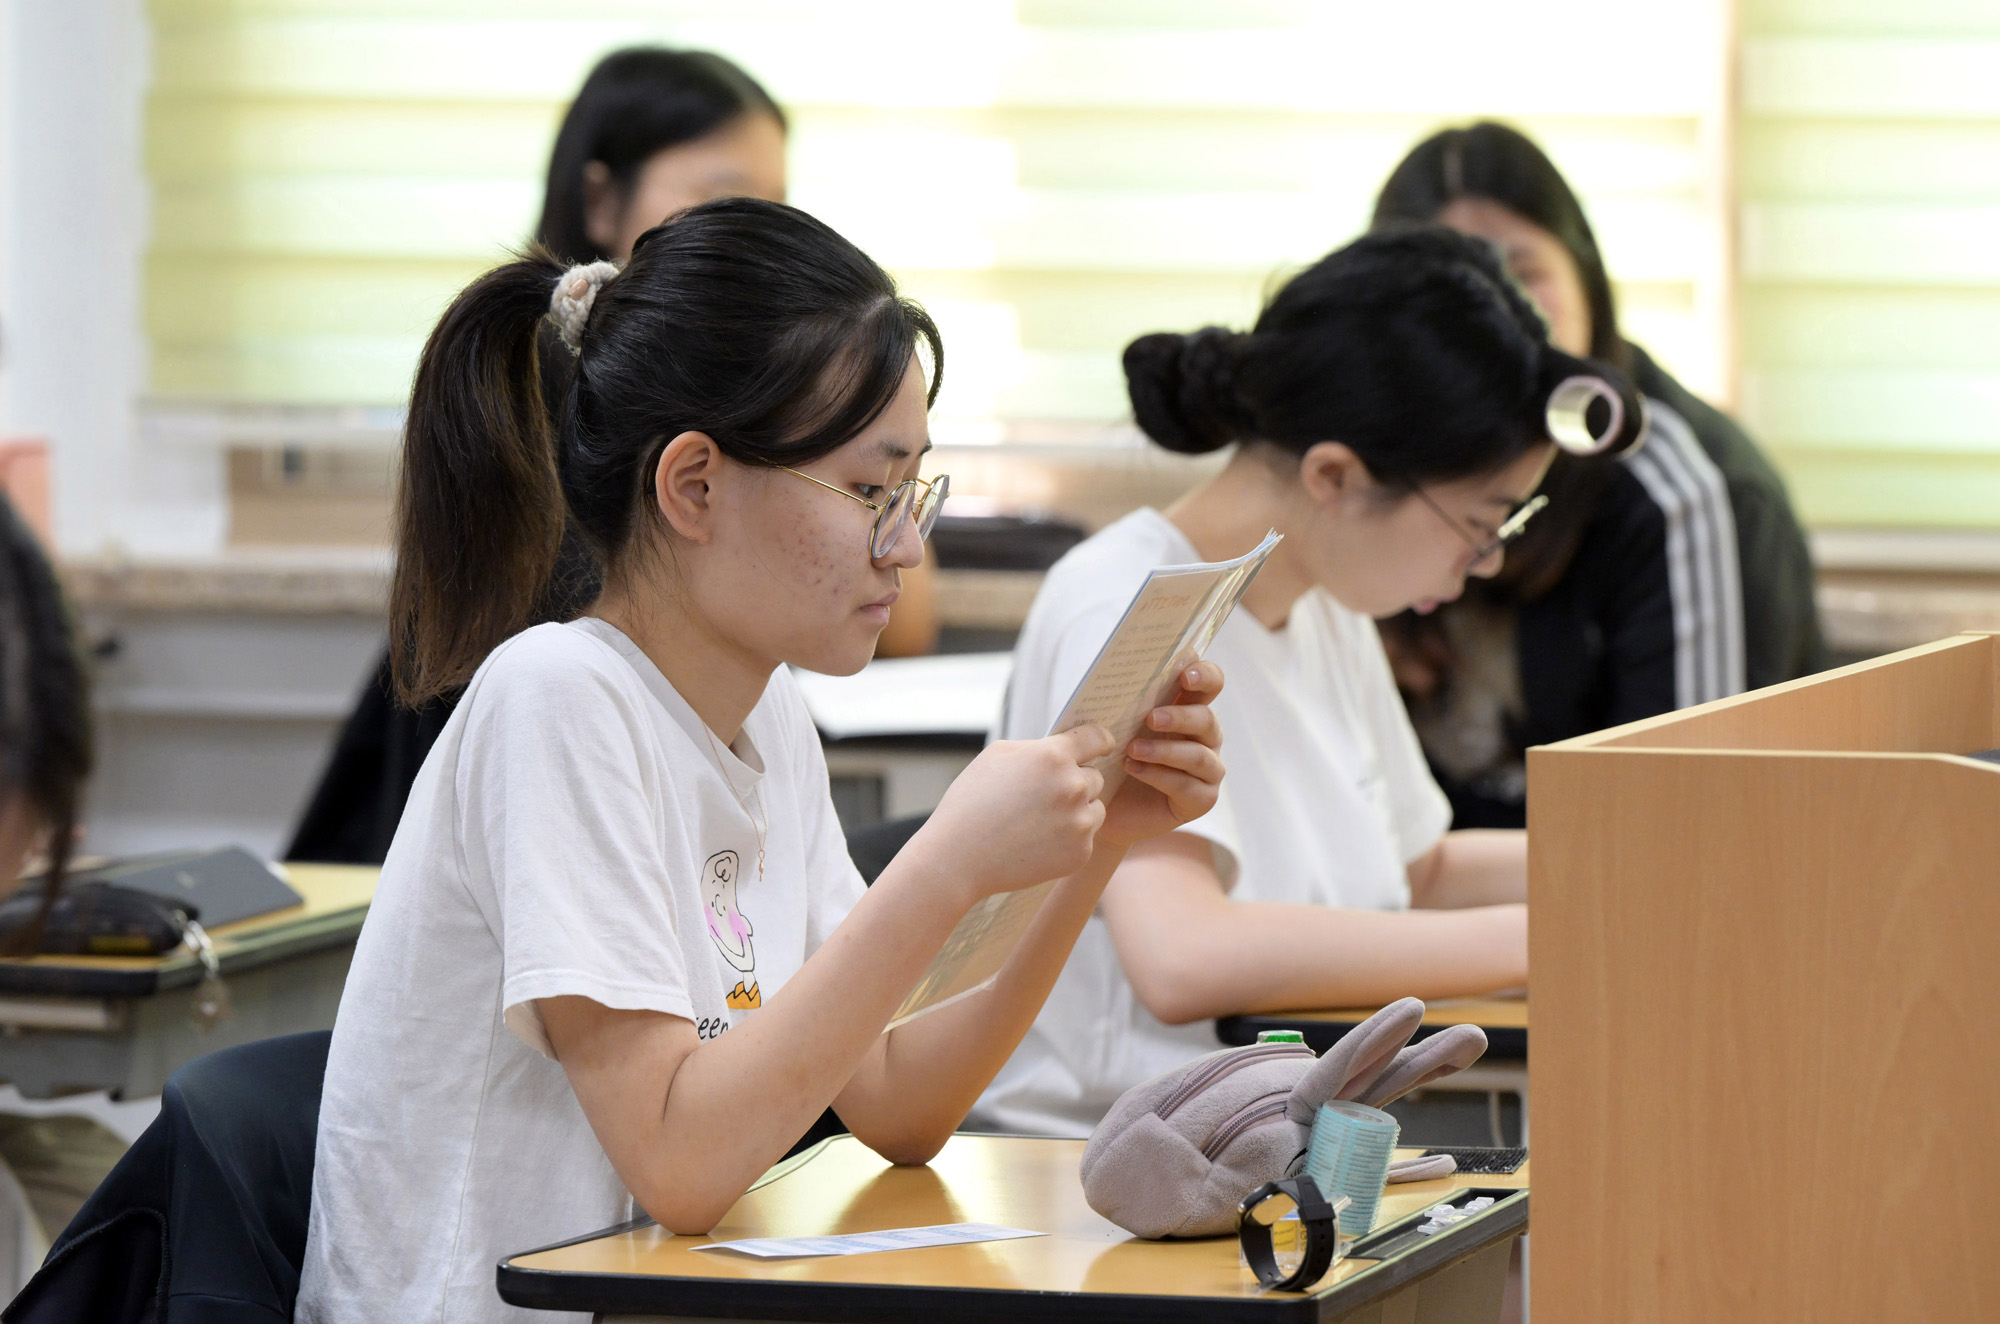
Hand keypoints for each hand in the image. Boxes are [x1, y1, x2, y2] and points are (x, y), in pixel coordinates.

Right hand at [908, 723, 1115, 903]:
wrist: (958, 858)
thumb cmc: (971, 803)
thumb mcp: (997, 756)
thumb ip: (1036, 748)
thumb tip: (1063, 747)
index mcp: (1053, 757)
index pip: (1097, 737)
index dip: (1101, 740)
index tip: (1103, 745)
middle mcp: (1073, 787)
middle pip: (1094, 777)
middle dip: (1075, 782)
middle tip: (1044, 797)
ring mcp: (1079, 823)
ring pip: (1095, 808)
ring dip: (1077, 811)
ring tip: (1040, 821)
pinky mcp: (1080, 853)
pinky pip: (1085, 837)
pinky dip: (1068, 839)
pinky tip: (1039, 842)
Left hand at [1098, 660, 1224, 847]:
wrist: (1102, 804)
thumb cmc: (1110, 756)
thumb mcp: (1113, 726)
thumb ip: (1120, 704)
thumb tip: (1110, 679)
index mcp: (1188, 709)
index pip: (1210, 684)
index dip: (1205, 676)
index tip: (1186, 675)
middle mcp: (1204, 737)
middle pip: (1207, 719)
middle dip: (1180, 716)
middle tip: (1150, 718)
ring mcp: (1207, 770)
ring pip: (1199, 755)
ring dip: (1165, 750)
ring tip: (1132, 749)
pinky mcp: (1201, 799)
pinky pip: (1187, 785)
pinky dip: (1159, 776)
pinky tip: (1133, 769)